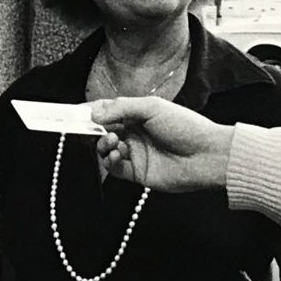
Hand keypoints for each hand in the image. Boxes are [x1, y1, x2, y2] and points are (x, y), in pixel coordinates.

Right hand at [89, 96, 231, 191]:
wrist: (207, 155)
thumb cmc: (185, 126)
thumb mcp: (151, 107)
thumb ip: (120, 108)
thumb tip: (93, 115)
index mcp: (137, 114)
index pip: (107, 112)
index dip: (90, 113)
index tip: (73, 114)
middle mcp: (134, 134)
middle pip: (102, 131)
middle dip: (91, 130)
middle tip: (85, 129)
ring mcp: (135, 154)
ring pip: (105, 150)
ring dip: (102, 144)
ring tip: (112, 140)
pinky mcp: (137, 173)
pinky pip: (114, 168)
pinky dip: (110, 160)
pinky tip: (116, 153)